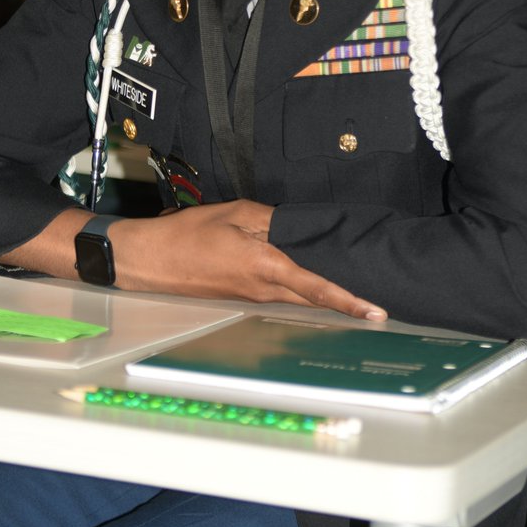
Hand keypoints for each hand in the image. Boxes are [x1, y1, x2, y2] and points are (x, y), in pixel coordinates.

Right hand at [112, 201, 386, 320]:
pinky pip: (278, 296)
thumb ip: (269, 220)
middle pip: (313, 299)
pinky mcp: (240, 296)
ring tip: (352, 298)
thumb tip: (292, 227)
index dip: (349, 300)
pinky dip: (299, 292)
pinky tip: (307, 284)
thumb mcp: (232, 214)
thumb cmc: (186, 234)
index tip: (376, 312)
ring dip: (324, 299)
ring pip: (297, 299)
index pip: (316, 286)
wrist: (149, 260)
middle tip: (376, 309)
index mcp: (265, 266)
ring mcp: (251, 296)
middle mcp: (263, 289)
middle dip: (345, 304)